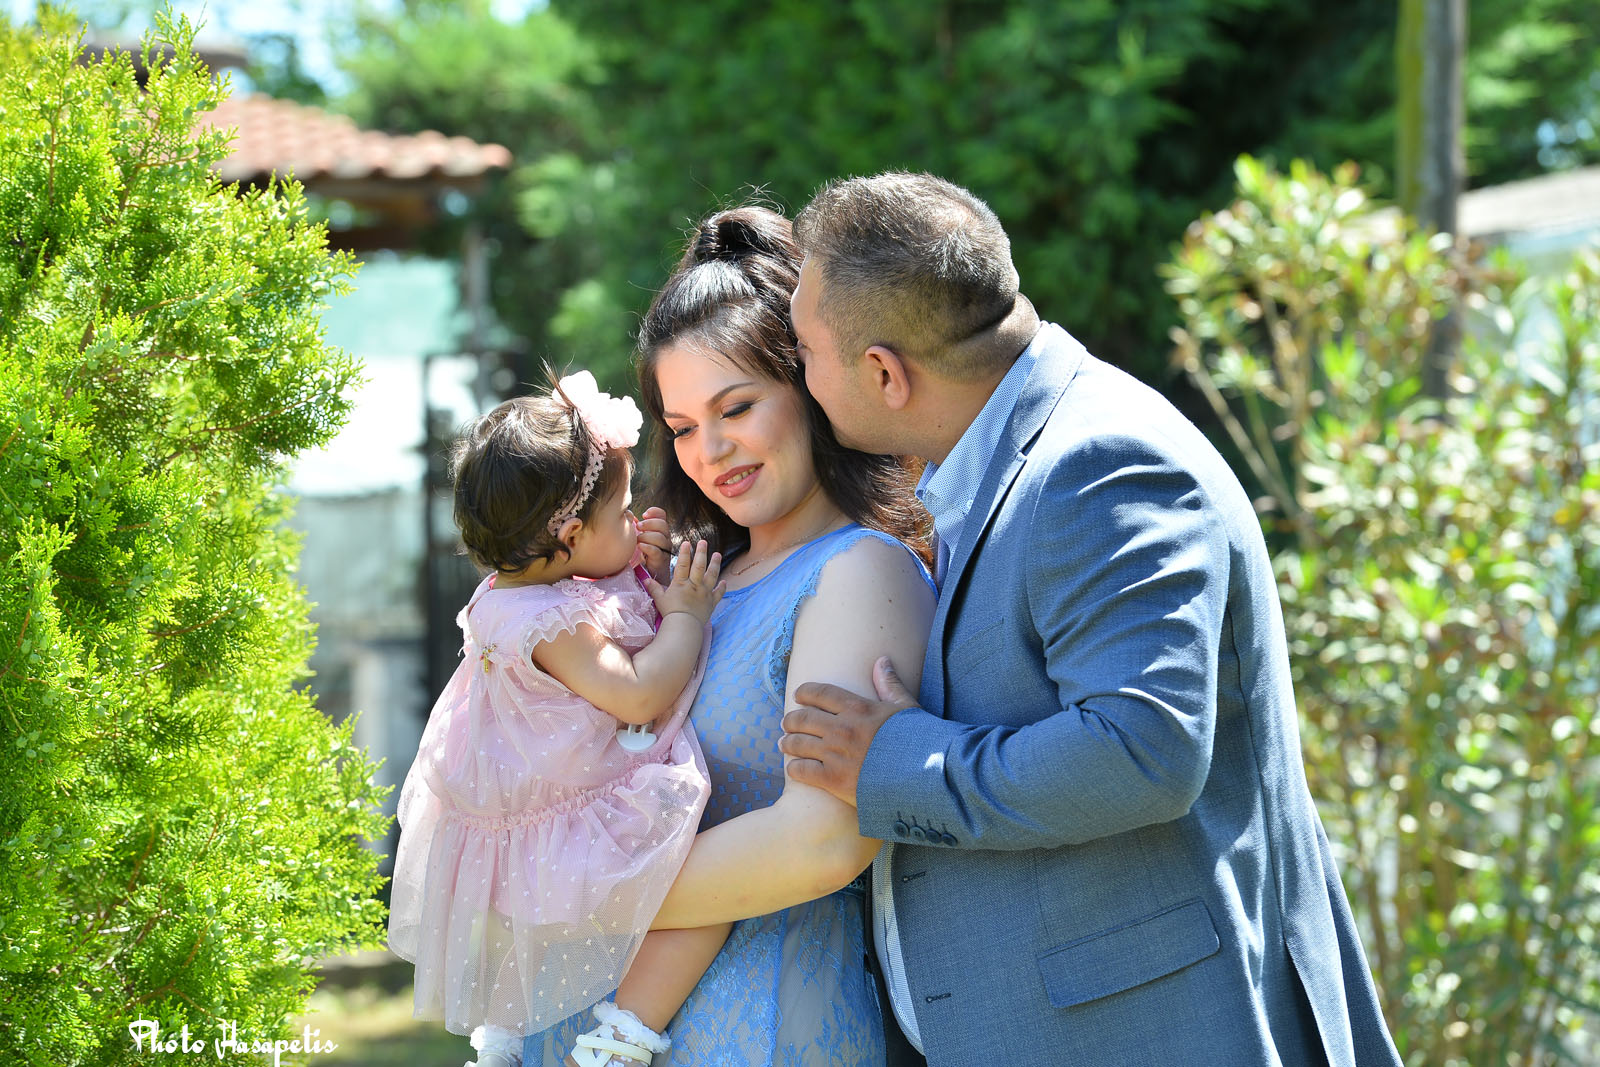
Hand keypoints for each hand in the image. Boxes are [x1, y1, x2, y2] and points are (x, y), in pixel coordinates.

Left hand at [636, 506, 673, 585]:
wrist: (650, 574)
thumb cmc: (643, 554)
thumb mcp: (640, 537)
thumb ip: (637, 527)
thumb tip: (629, 515)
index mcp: (660, 530)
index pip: (662, 515)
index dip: (654, 512)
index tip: (644, 514)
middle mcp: (665, 538)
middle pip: (663, 524)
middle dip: (650, 523)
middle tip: (639, 527)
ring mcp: (664, 549)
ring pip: (660, 537)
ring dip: (646, 536)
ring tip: (638, 540)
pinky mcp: (660, 560)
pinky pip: (656, 551)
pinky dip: (647, 547)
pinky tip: (640, 547)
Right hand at [643, 538, 723, 623]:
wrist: (684, 626)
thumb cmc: (670, 613)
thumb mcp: (660, 599)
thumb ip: (654, 588)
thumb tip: (646, 579)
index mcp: (681, 583)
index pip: (683, 564)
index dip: (685, 553)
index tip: (687, 542)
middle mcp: (694, 585)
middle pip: (699, 566)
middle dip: (702, 552)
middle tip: (704, 541)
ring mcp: (704, 593)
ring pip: (712, 575)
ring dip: (715, 564)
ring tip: (717, 554)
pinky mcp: (711, 603)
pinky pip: (718, 593)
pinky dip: (722, 587)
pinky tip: (724, 581)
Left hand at [780, 656, 917, 807]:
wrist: (924, 777)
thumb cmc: (919, 741)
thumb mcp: (906, 707)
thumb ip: (890, 684)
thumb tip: (881, 660)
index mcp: (858, 708)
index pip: (821, 693)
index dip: (805, 692)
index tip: (798, 695)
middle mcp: (842, 728)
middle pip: (804, 718)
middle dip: (791, 719)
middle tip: (786, 722)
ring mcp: (836, 754)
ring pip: (798, 743)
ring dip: (787, 742)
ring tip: (783, 743)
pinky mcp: (834, 780)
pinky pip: (803, 771)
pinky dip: (794, 768)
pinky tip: (792, 768)